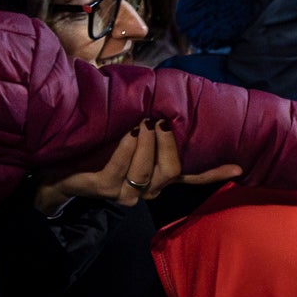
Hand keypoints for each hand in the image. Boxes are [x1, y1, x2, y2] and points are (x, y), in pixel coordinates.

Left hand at [37, 122, 240, 210]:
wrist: (58, 166)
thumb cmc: (98, 146)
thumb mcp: (130, 136)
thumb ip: (152, 130)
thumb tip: (171, 104)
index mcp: (157, 179)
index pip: (192, 176)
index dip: (215, 172)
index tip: (239, 166)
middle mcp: (146, 189)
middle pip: (171, 171)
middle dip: (167, 142)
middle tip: (160, 118)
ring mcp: (125, 192)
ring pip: (147, 170)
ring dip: (145, 142)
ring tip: (143, 119)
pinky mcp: (105, 188)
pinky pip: (121, 168)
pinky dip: (126, 147)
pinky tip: (127, 130)